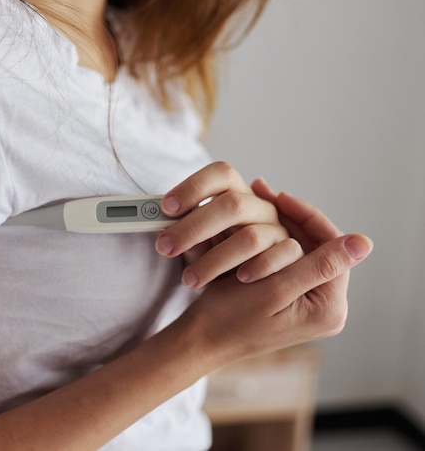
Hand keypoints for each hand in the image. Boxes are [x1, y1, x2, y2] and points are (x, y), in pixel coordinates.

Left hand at [156, 162, 300, 288]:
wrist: (245, 278)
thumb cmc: (216, 253)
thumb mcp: (197, 239)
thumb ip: (183, 230)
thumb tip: (161, 231)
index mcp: (234, 192)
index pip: (220, 174)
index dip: (193, 187)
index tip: (166, 208)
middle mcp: (258, 206)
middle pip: (232, 206)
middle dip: (193, 228)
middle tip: (164, 247)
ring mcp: (277, 229)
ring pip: (250, 238)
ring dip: (215, 261)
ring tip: (188, 280)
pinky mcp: (291, 253)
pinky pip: (280, 257)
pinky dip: (257, 268)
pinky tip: (237, 279)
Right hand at [180, 179, 372, 366]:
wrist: (202, 340)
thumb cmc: (230, 318)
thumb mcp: (274, 288)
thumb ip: (319, 265)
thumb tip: (365, 243)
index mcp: (329, 307)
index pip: (331, 248)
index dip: (307, 217)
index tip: (279, 195)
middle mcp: (326, 307)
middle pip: (317, 248)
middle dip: (291, 218)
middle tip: (263, 190)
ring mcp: (310, 303)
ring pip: (302, 251)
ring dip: (281, 225)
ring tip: (258, 199)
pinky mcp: (294, 299)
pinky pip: (289, 261)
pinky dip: (273, 241)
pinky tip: (255, 221)